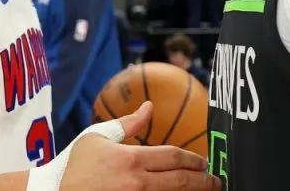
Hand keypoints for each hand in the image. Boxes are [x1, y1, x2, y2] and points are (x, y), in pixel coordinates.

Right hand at [60, 102, 218, 190]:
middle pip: (182, 182)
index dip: (194, 160)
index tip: (204, 162)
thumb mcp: (98, 137)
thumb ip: (128, 123)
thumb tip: (149, 106)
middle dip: (204, 182)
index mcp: (131, 159)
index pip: (174, 157)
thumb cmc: (73, 166)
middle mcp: (137, 184)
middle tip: (216, 183)